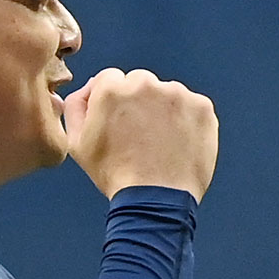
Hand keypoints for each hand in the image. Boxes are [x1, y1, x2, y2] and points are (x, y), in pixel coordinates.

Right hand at [63, 68, 218, 201]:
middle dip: (139, 102)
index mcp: (112, 89)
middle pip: (140, 82)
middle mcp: (146, 84)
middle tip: (140, 134)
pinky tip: (179, 143)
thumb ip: (76, 107)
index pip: (111, 79)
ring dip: (164, 110)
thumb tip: (89, 88)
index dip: (114, 102)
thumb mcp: (77, 143)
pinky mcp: (202, 107)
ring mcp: (177, 94)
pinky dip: (187, 120)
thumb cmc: (115, 174)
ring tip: (161, 143)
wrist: (157, 199)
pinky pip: (192, 106)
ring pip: (167, 93)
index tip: (120, 122)